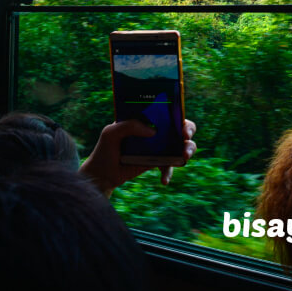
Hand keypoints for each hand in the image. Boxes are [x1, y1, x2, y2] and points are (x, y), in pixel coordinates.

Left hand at [79, 119, 196, 196]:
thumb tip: (153, 131)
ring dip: (188, 149)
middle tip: (185, 136)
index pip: (166, 110)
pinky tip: (164, 180)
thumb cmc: (105, 149)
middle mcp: (156, 131)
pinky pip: (170, 166)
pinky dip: (169, 173)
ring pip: (182, 145)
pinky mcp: (158, 162)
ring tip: (184, 157)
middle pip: (180, 126)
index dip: (177, 112)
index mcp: (146, 119)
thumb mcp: (111, 133)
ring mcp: (159, 147)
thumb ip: (129, 126)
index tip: (178, 120)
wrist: (103, 174)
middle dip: (188, 129)